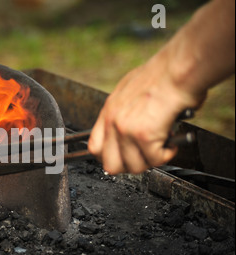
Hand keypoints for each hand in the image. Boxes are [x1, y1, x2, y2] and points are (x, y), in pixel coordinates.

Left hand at [88, 53, 204, 174]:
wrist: (178, 69)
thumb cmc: (163, 76)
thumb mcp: (130, 90)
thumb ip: (124, 111)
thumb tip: (129, 127)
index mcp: (108, 111)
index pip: (95, 148)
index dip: (109, 158)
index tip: (123, 158)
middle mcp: (113, 122)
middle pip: (110, 165)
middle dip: (130, 166)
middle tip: (145, 156)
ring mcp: (126, 130)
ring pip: (134, 167)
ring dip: (152, 160)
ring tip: (162, 146)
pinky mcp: (143, 135)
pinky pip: (154, 159)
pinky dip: (167, 154)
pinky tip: (172, 142)